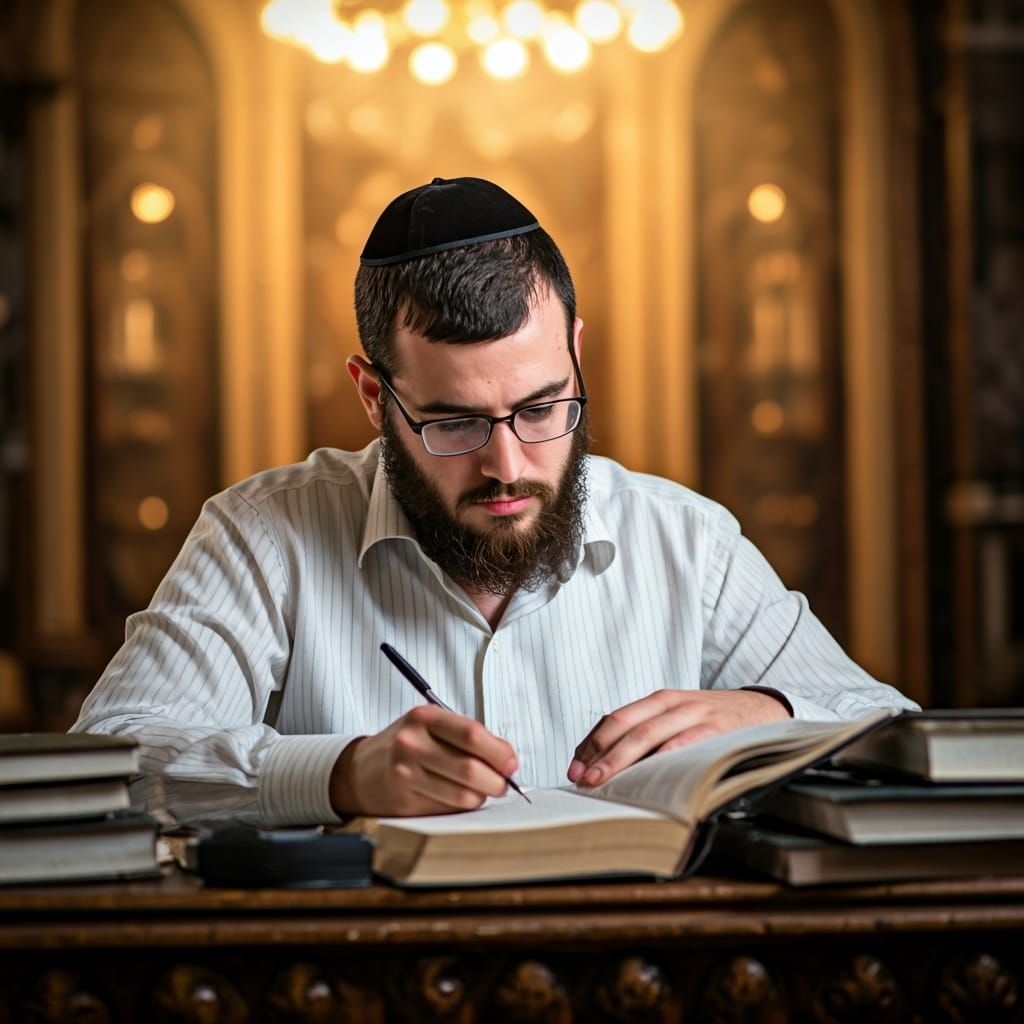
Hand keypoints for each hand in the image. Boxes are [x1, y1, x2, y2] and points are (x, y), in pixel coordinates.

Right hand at [329, 705, 519, 815]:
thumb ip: (468, 737)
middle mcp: (412, 744)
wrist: (359, 771)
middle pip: (471, 769)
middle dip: (497, 781)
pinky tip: (455, 798)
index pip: (472, 735)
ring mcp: (406, 775)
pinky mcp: (405, 803)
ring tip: (479, 791)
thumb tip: (508, 760)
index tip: (512, 764)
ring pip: (464, 796)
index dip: (499, 752)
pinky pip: (449, 811)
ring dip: (481, 797)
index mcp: (424, 718)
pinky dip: (461, 808)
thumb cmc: (406, 745)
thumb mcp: (431, 727)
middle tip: (502, 784)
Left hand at [567, 688, 790, 786]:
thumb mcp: (681, 717)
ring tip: (601, 780)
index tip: (575, 764)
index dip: (592, 741)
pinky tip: (645, 779)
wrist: (765, 709)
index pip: (616, 718)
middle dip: (599, 753)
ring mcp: (694, 715)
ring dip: (620, 761)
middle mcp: (673, 703)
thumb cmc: (716, 720)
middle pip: (626, 726)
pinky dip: (660, 763)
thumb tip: (612, 766)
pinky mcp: (714, 731)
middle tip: (581, 776)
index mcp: (661, 699)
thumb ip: (653, 733)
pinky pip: (681, 746)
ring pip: (648, 736)